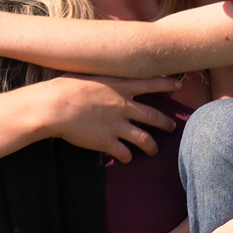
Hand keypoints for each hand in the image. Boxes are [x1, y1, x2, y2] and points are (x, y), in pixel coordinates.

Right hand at [42, 74, 181, 162]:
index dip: (167, 85)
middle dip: (165, 123)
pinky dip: (127, 157)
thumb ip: (101, 78)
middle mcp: (123, 106)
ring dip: (151, 146)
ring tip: (153, 150)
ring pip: (144, 139)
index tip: (178, 86)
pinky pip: (124, 153)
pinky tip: (126, 159)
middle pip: (153, 116)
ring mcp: (117, 125)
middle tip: (172, 127)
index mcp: (119, 86)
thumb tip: (101, 77)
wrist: (54, 107)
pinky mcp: (107, 142)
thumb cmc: (65, 86)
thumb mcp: (88, 74)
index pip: (151, 83)